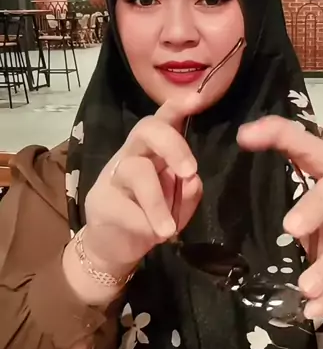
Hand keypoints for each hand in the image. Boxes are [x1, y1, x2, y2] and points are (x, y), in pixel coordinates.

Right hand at [80, 93, 203, 279]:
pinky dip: (145, 225)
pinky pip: (125, 208)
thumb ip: (188, 194)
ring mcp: (113, 176)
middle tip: (190, 171)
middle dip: (172, 144)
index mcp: (153, 151)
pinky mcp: (100, 202)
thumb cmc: (151, 220)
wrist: (112, 248)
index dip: (178, 108)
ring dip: (157, 203)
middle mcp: (132, 154)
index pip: (163, 120)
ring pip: (137, 171)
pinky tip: (151, 238)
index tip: (196, 100)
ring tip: (169, 231)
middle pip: (146, 129)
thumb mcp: (178, 207)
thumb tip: (193, 181)